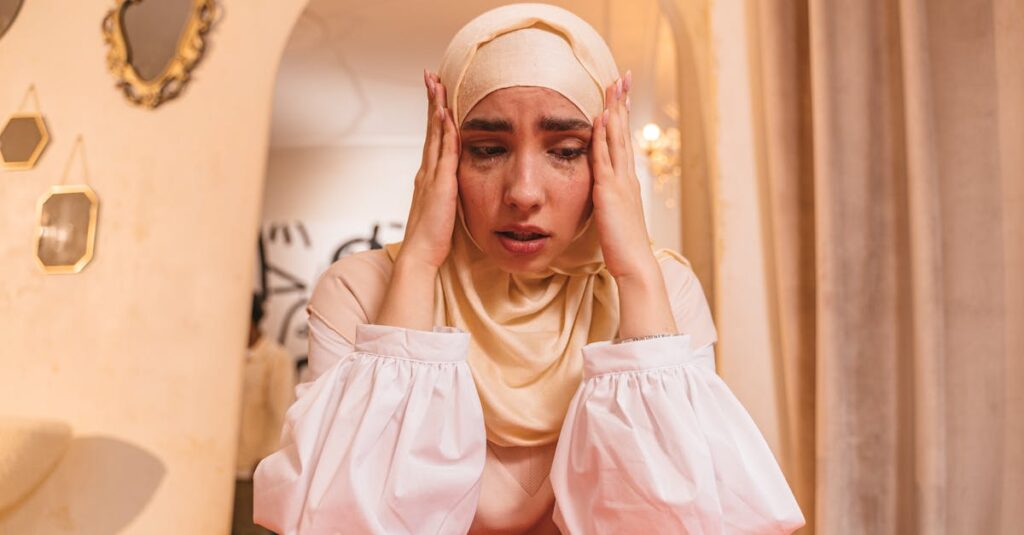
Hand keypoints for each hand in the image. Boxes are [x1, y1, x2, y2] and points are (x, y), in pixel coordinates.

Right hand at [395, 70, 459, 271]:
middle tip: (430, 76)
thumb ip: (447, 197)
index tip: (436, 96)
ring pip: (435, 133)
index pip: (433, 139)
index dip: (435, 117)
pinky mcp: (439, 183)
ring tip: (436, 83)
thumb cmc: (433, 240)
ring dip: (436, 107)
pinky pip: (443, 150)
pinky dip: (444, 130)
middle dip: (431, 101)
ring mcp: (431, 175)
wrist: (421, 254)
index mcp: (428, 178)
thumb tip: (454, 191)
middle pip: (431, 128)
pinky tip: (446, 114)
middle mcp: (426, 172)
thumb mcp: (443, 211)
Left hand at [590, 72, 677, 337]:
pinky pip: (605, 156)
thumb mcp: (614, 218)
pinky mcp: (609, 190)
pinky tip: (600, 117)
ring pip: (616, 138)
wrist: (635, 264)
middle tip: (623, 76)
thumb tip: (603, 197)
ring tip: (614, 85)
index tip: (620, 95)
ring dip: (614, 110)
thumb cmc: (624, 248)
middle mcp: (627, 177)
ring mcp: (620, 182)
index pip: (622, 143)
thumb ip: (609, 203)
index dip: (621, 118)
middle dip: (622, 103)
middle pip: (623, 132)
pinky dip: (603, 135)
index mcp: (627, 183)